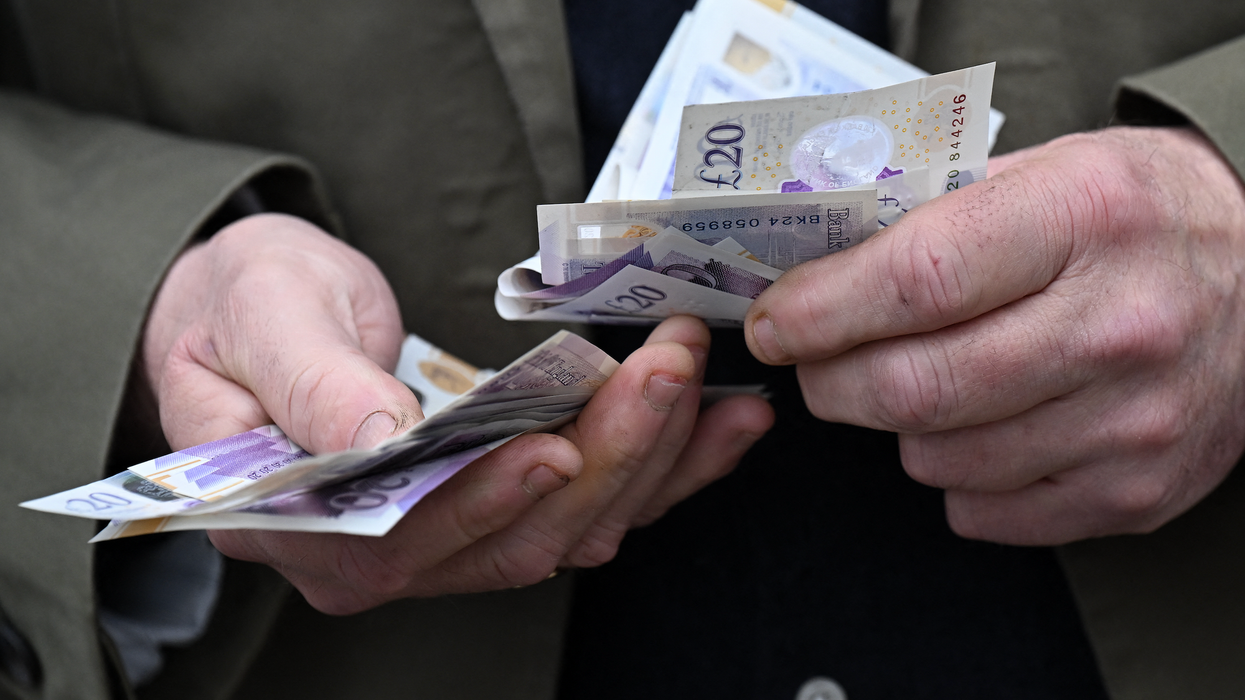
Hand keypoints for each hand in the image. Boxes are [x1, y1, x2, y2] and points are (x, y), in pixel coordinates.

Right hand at [145, 215, 772, 611]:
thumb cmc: (240, 310)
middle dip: (602, 454)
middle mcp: (382, 553)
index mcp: (301, 524)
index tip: (557, 445)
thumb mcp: (258, 317)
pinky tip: (721, 423)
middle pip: (511, 539)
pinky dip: (664, 467)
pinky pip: (594, 503)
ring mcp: (448, 539)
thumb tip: (376, 433)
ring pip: (568, 528)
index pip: (402, 537)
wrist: (261, 314)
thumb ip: (310, 378)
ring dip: (647, 457)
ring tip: (701, 378)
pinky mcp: (501, 506)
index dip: (483, 502)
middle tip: (664, 366)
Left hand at [744, 126, 1244, 544]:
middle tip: (812, 364)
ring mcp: (1135, 421)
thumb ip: (928, 214)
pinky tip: (979, 425)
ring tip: (917, 381)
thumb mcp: (1044, 171)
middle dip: (830, 383)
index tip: (773, 323)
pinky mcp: (1137, 491)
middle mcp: (1119, 324)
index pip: (916, 281)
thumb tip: (808, 265)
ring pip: (939, 458)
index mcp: (1084, 217)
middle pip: (916, 387)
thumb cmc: (1135, 218)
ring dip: (896, 427)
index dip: (820, 311)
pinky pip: (984, 511)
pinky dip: (953, 475)